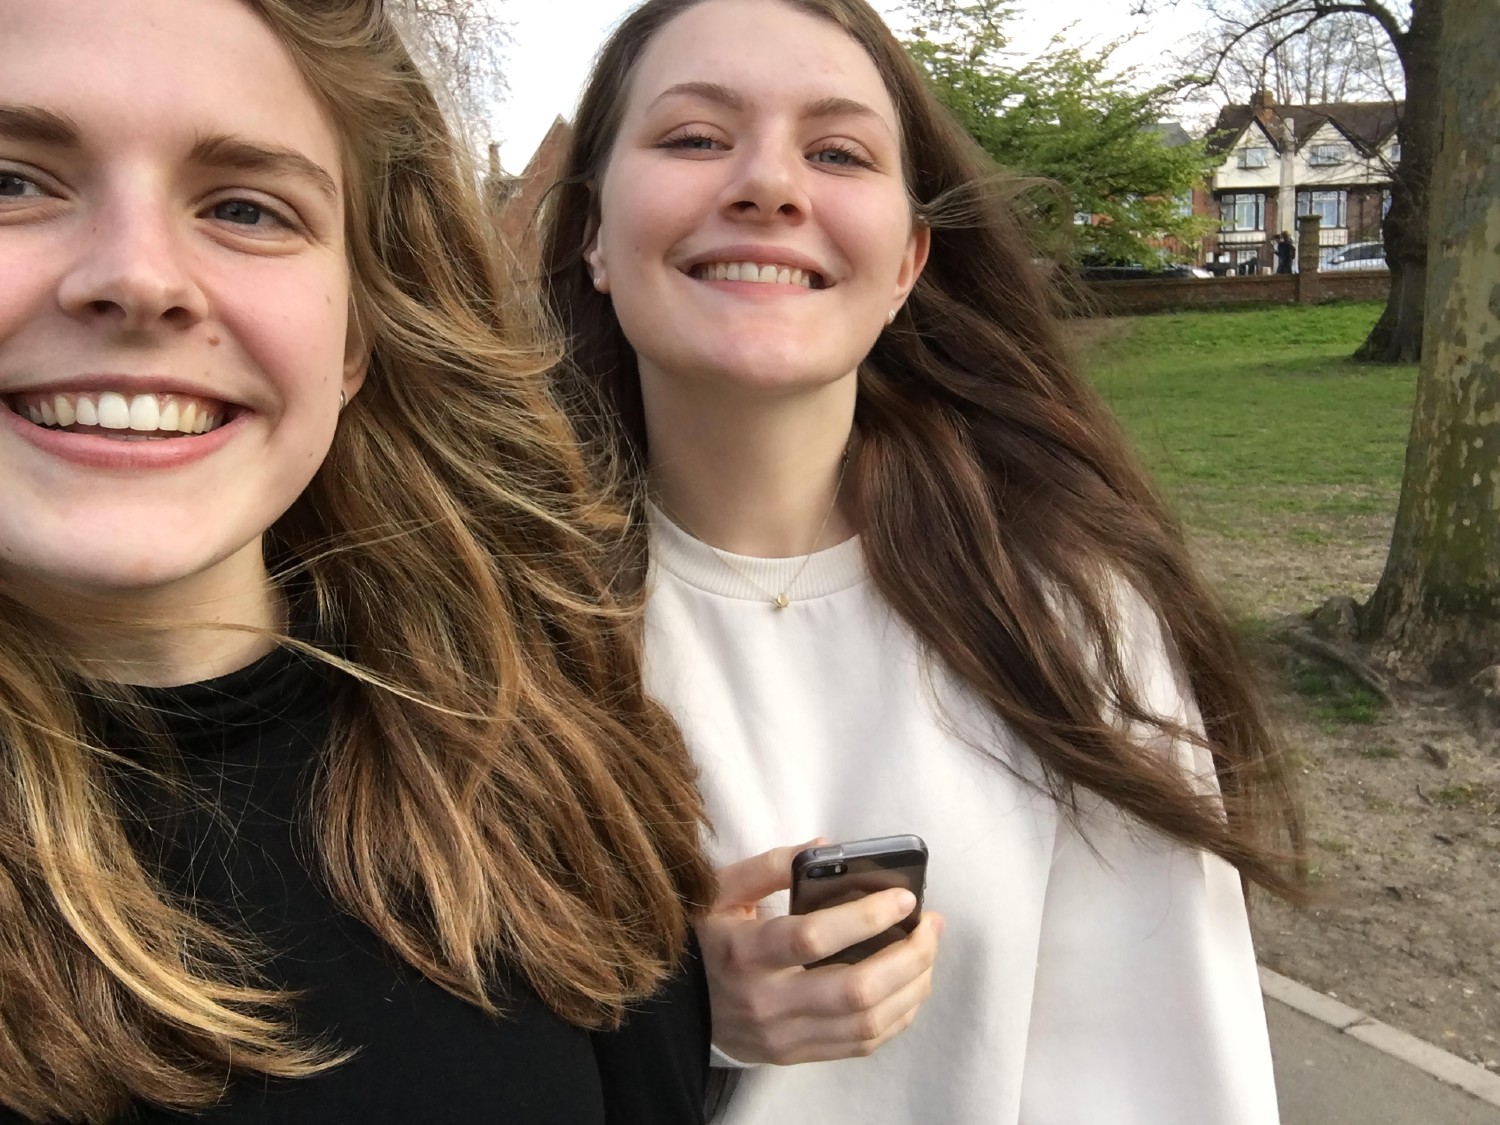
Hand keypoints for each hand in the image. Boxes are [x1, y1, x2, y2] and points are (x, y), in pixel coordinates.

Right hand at [697, 842, 943, 1064]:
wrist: (677, 1007)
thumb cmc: (707, 939)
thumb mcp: (720, 891)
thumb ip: (769, 865)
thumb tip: (825, 848)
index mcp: (744, 952)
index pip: (813, 938)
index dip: (866, 917)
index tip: (904, 898)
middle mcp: (765, 1001)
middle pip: (855, 990)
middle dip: (908, 955)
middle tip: (931, 925)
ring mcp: (783, 1036)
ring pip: (868, 1022)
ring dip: (913, 985)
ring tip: (928, 951)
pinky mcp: (796, 1055)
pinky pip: (863, 1044)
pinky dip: (899, 1015)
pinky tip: (910, 986)